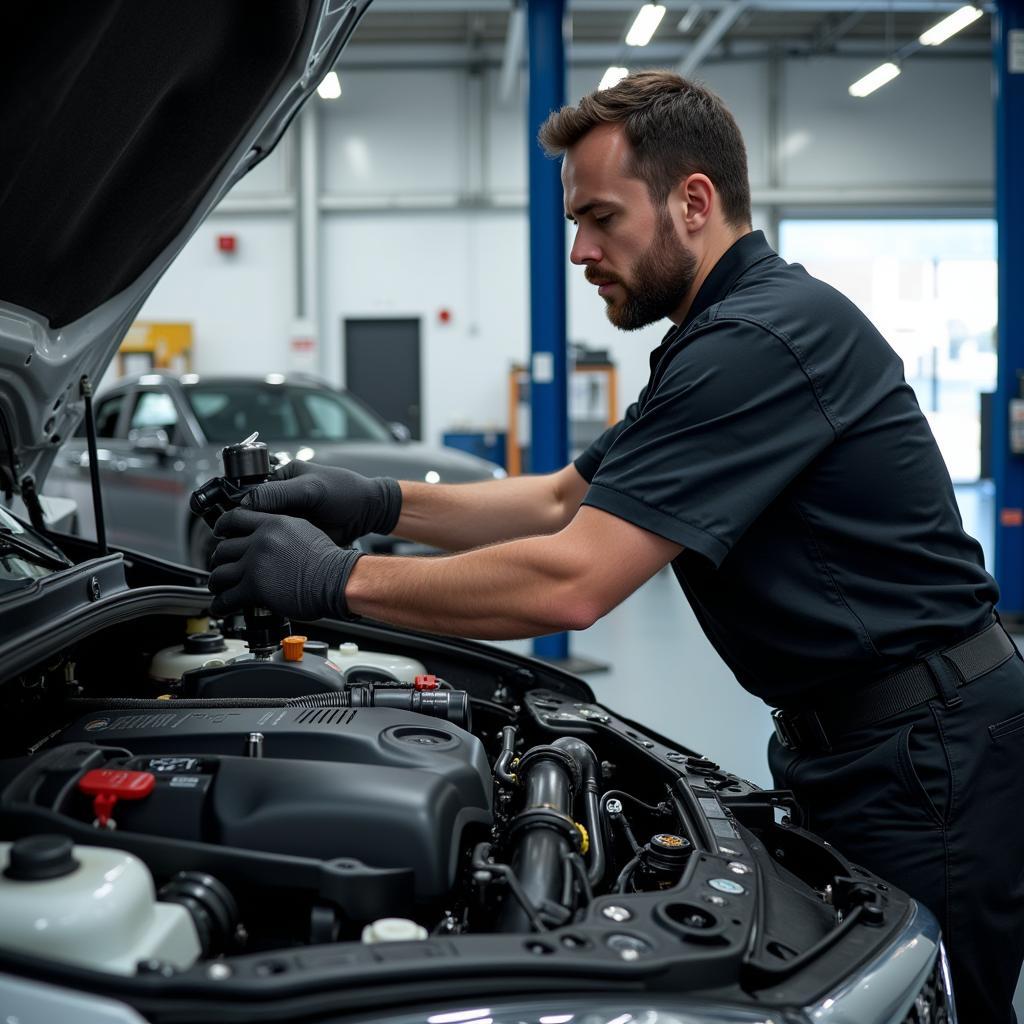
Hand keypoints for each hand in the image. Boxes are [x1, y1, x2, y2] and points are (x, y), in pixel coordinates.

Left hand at [208, 508, 360, 619]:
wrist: (336, 580)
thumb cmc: (328, 561)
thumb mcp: (304, 531)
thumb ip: (281, 531)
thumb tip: (269, 539)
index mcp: (272, 523)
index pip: (234, 519)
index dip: (222, 528)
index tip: (220, 534)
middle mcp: (260, 540)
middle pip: (223, 548)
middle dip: (220, 561)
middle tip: (222, 568)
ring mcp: (255, 564)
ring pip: (220, 573)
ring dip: (217, 584)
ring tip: (219, 590)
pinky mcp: (254, 588)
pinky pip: (227, 598)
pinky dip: (220, 605)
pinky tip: (222, 608)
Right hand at [242, 460, 400, 545]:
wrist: (368, 511)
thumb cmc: (344, 491)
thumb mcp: (311, 488)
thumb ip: (280, 493)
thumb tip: (246, 502)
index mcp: (281, 478)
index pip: (252, 493)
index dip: (244, 509)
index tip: (234, 523)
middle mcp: (282, 497)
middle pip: (256, 513)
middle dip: (250, 526)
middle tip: (241, 540)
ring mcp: (288, 516)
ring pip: (265, 529)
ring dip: (261, 539)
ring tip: (255, 548)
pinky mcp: (296, 533)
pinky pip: (279, 541)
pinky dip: (275, 547)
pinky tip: (270, 553)